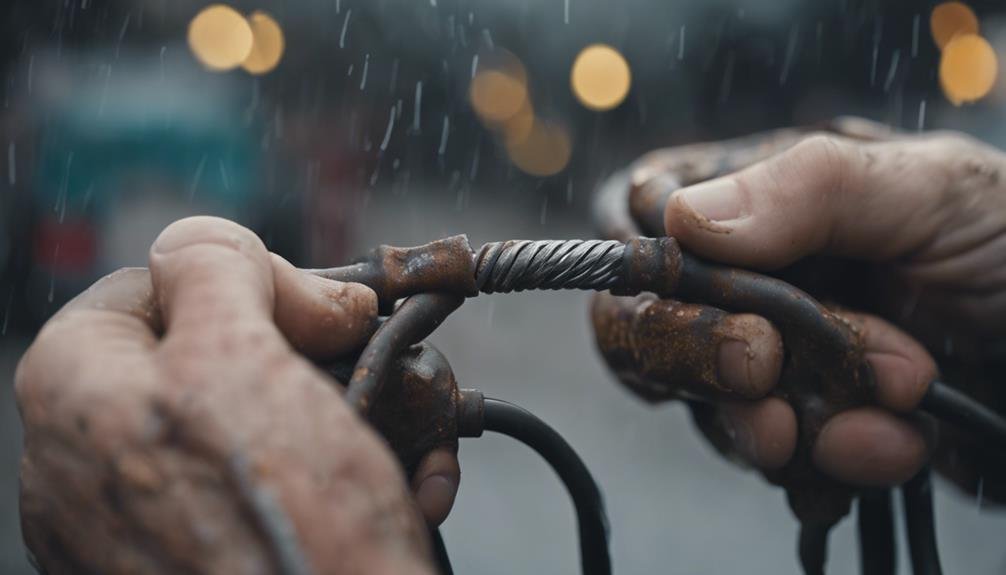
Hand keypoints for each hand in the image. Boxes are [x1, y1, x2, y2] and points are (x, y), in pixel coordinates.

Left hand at [16, 216, 458, 573]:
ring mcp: (142, 519)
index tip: (324, 313)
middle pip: (218, 350)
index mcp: (77, 389)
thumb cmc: (284, 536)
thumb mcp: (241, 358)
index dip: (258, 282)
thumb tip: (214, 245)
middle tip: (378, 375)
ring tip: (407, 451)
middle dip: (317, 356)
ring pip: (256, 417)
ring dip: (349, 418)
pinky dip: (336, 477)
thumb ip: (214, 266)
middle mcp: (92, 456)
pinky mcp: (194, 556)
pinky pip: (267, 484)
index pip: (164, 280)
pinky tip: (393, 493)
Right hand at [602, 125, 1005, 489]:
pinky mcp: (816, 427)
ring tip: (886, 413)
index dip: (648, 268)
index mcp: (764, 197)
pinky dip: (828, 469)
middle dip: (699, 357)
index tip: (696, 288)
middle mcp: (754, 280)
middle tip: (764, 369)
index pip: (640, 225)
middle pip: (645, 328)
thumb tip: (680, 218)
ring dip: (789, 421)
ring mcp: (781, 360)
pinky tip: (891, 450)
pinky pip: (776, 465)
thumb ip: (807, 190)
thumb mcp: (930, 190)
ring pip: (708, 408)